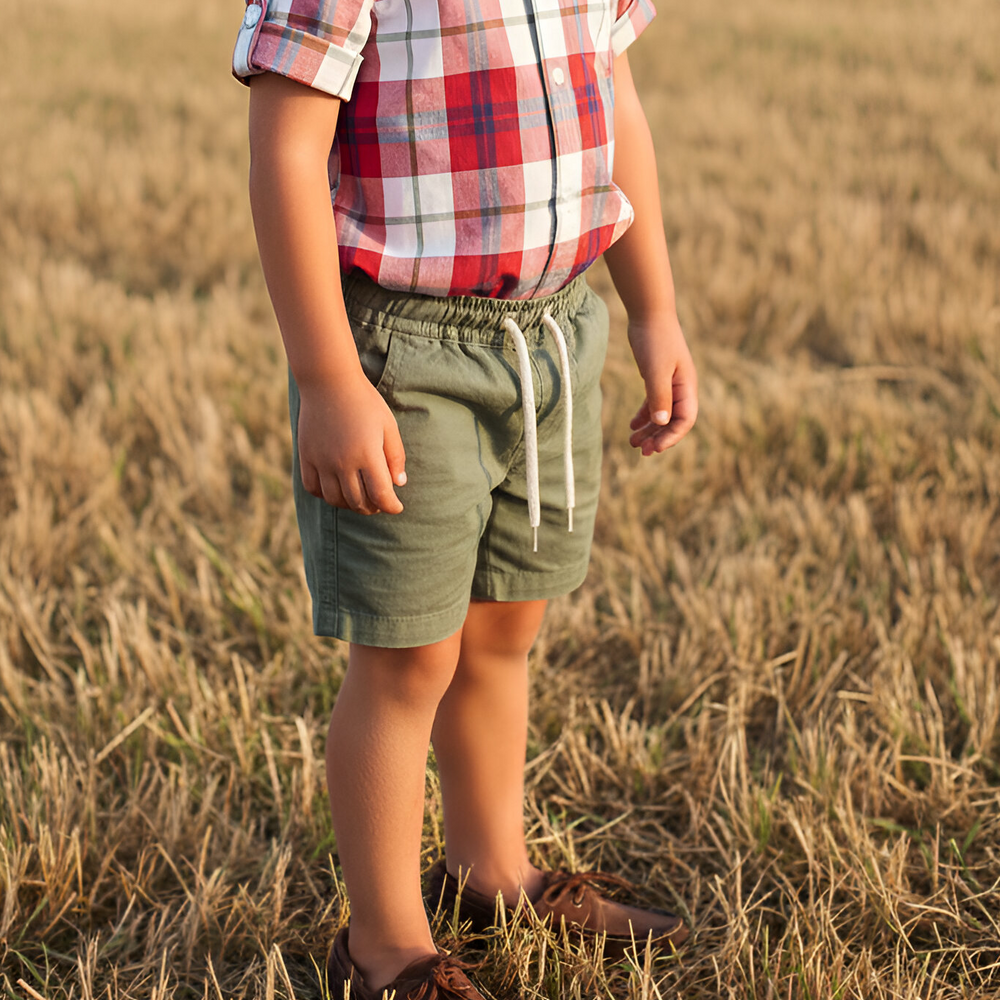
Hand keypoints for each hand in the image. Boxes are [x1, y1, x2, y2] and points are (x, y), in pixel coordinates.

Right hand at [297, 372, 406, 513]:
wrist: (329, 382)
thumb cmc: (364, 402)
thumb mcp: (388, 426)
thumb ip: (395, 456)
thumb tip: (399, 483)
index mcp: (367, 454)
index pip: (381, 495)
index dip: (391, 506)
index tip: (397, 507)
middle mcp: (343, 462)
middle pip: (358, 501)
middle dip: (373, 508)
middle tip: (379, 504)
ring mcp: (322, 461)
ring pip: (335, 499)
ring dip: (350, 505)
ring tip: (360, 499)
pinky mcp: (306, 456)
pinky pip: (313, 487)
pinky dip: (326, 495)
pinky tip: (336, 490)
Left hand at [627, 313, 698, 455]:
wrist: (649, 313)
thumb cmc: (655, 340)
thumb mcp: (656, 371)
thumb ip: (659, 397)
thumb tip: (662, 422)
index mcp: (686, 387)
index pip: (685, 420)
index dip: (672, 437)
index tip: (655, 448)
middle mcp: (681, 388)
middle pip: (673, 421)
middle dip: (659, 438)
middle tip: (642, 451)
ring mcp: (669, 383)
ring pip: (661, 414)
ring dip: (649, 430)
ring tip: (633, 443)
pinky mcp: (656, 378)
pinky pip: (653, 403)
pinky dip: (644, 416)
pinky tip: (632, 426)